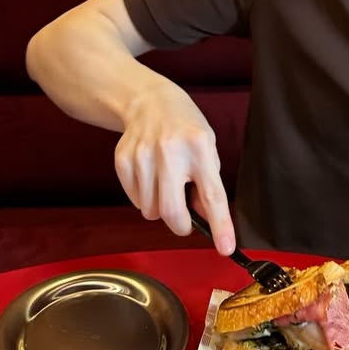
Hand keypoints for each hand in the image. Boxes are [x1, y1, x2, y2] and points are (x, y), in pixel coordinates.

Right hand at [113, 81, 235, 254]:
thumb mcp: (207, 147)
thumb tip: (204, 219)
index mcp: (198, 147)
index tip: (225, 247)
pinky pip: (135, 201)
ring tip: (166, 182)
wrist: (149, 102)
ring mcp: (142, 156)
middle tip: (185, 220)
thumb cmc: (184, 127)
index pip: (212, 195)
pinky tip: (150, 176)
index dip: (220, 225)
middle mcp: (169, 151)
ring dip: (161, 208)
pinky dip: (144, 198)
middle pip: (172, 212)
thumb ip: (208, 183)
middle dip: (180, 225)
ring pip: (151, 211)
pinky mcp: (123, 161)